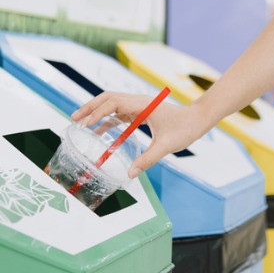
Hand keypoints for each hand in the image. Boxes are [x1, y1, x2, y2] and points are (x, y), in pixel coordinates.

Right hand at [71, 91, 209, 177]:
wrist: (199, 119)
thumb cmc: (185, 129)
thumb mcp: (165, 146)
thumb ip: (147, 159)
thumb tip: (130, 174)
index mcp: (143, 105)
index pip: (113, 104)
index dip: (96, 113)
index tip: (84, 124)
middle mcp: (139, 101)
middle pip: (108, 98)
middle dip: (90, 107)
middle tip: (74, 119)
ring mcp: (141, 104)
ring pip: (113, 103)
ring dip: (97, 111)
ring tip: (82, 123)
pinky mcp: (143, 111)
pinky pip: (121, 112)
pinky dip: (108, 118)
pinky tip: (100, 130)